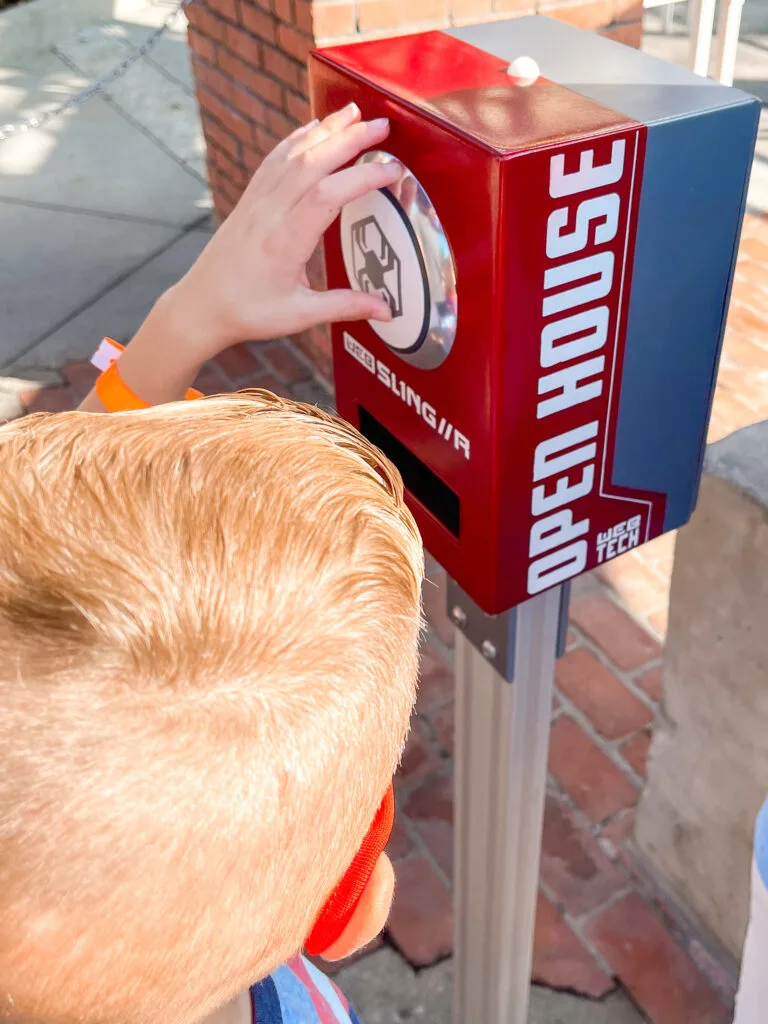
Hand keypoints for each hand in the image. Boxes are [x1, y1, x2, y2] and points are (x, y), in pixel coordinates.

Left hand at [167, 103, 400, 358]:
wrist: (201, 305)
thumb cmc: (247, 312)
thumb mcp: (300, 315)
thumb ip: (345, 306)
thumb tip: (385, 310)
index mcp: (284, 242)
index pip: (328, 196)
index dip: (363, 178)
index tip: (393, 171)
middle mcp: (269, 213)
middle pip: (312, 162)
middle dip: (349, 139)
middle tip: (382, 126)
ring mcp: (257, 201)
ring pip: (293, 154)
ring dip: (325, 130)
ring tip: (353, 113)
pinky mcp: (249, 199)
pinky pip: (275, 159)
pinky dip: (297, 138)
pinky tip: (313, 128)